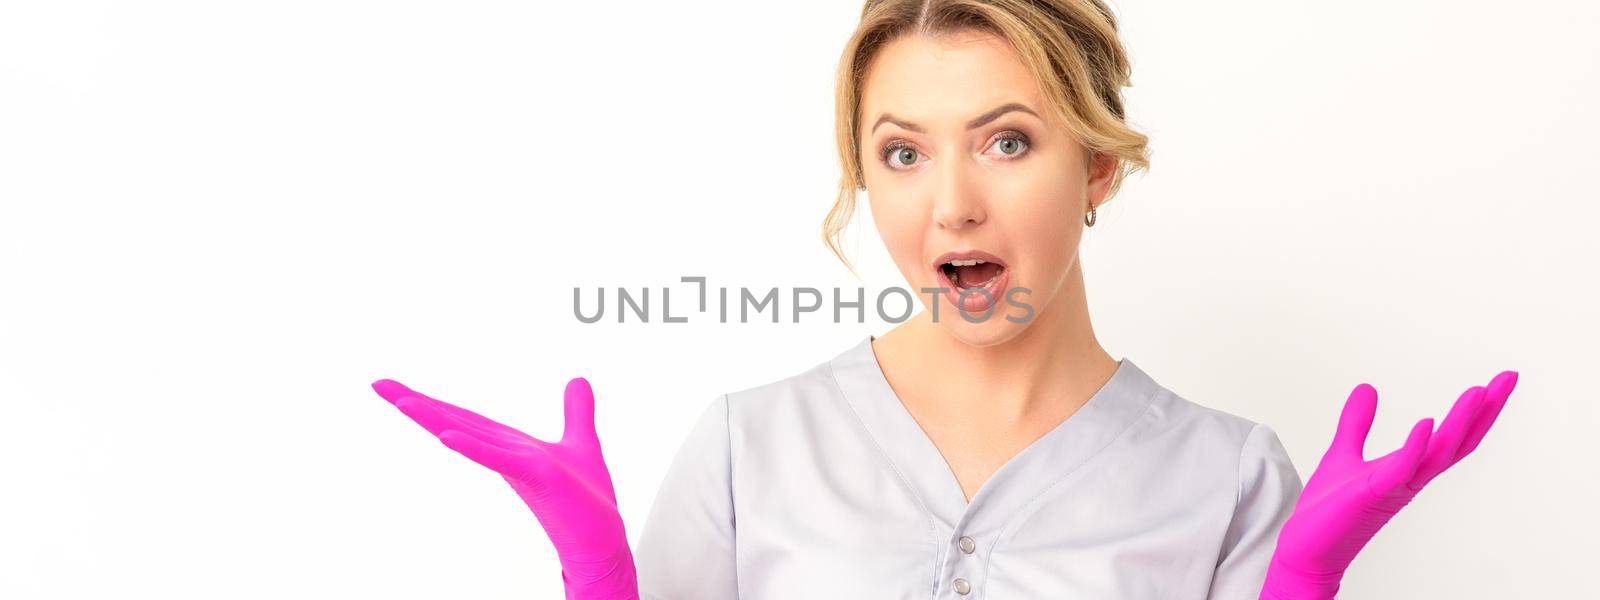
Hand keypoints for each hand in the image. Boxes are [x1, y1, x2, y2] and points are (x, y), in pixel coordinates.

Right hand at [372, 377, 638, 599]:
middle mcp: (505, 453)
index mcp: (509, 443)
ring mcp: (517, 465)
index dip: (431, 401)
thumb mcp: (580, 442)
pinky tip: (447, 437)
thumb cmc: (587, 500)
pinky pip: (498, 459)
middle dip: (417, 403)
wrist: (602, 539)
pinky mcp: (536, 477)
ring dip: (435, 419)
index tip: (395, 387)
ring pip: (468, 437)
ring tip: (402, 401)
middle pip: (454, 422)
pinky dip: (473, 448)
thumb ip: (576, 412)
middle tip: (379, 384)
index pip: (463, 417)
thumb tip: (578, 381)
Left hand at [1259, 370, 1518, 599]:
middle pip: (1458, 442)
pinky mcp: (1372, 494)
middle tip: (1510, 378)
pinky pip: (1400, 470)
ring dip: (1460, 423)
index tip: (1499, 381)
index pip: (1452, 437)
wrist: (1307, 548)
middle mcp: (1410, 478)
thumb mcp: (1344, 452)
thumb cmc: (1328, 508)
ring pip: (1439, 453)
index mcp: (1408, 468)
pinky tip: (1426, 423)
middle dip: (1485, 410)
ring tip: (1480, 391)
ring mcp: (1394, 487)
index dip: (1477, 411)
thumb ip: (1357, 423)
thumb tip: (1367, 388)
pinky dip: (1415, 447)